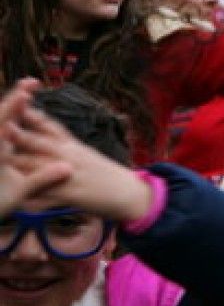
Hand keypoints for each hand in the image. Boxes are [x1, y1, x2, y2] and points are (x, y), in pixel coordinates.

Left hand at [4, 92, 150, 222]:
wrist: (129, 193)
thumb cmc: (108, 175)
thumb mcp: (89, 156)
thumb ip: (69, 149)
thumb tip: (52, 142)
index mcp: (75, 146)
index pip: (52, 127)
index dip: (34, 116)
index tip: (18, 103)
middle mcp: (71, 157)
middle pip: (41, 143)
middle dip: (20, 134)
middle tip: (3, 125)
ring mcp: (70, 175)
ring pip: (40, 168)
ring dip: (20, 164)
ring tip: (3, 159)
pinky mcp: (71, 195)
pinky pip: (48, 198)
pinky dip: (32, 200)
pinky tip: (18, 202)